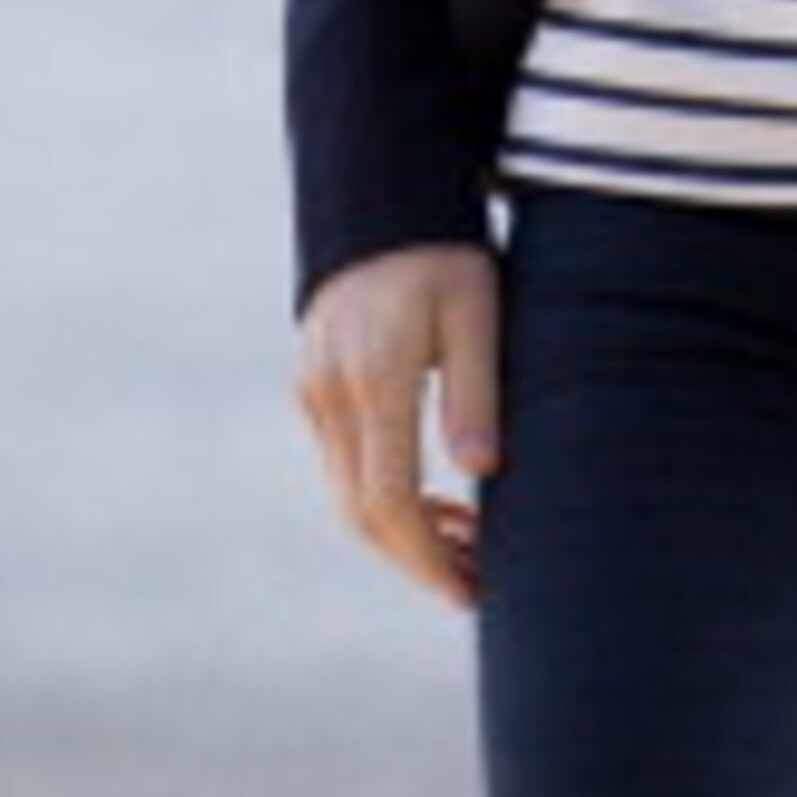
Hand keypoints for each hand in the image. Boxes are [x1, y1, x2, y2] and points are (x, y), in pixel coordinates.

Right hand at [293, 239, 500, 609]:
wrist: (380, 204)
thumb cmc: (443, 256)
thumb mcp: (476, 313)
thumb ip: (475, 391)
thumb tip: (481, 473)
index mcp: (373, 378)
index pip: (389, 499)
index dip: (427, 557)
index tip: (470, 591)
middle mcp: (330, 394)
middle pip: (361, 512)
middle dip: (417, 561)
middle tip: (478, 587)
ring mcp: (314, 394)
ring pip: (349, 496)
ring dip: (404, 536)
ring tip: (472, 549)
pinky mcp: (315, 391)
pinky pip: (346, 469)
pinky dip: (387, 502)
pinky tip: (440, 508)